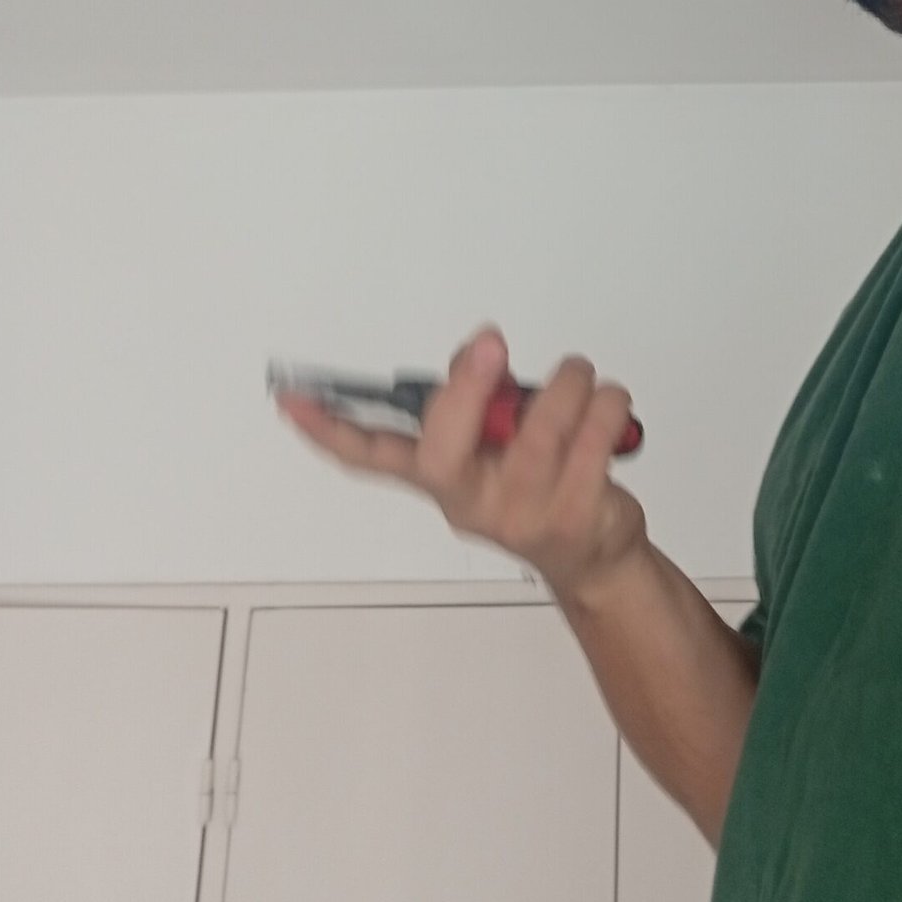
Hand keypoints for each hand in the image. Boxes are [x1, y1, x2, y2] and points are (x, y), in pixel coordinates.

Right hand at [276, 327, 648, 601]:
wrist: (598, 557)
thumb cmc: (544, 483)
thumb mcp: (499, 444)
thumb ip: (479, 402)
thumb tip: (476, 355)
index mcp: (444, 480)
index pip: (373, 457)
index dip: (331, 430)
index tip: (292, 401)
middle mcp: (472, 502)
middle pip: (443, 452)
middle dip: (466, 391)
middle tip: (490, 344)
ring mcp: (522, 514)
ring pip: (542, 426)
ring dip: (569, 381)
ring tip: (579, 380)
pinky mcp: (576, 516)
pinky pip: (596, 434)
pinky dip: (609, 404)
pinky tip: (608, 411)